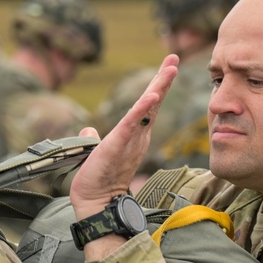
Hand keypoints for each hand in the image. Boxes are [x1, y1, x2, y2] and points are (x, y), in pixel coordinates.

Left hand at [70, 54, 179, 221]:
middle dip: (163, 80)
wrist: (94, 203)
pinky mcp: (117, 146)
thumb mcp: (97, 151)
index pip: (147, 106)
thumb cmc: (97, 180)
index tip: (169, 65)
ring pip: (146, 110)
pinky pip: (131, 124)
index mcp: (134, 136)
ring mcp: (130, 141)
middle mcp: (137, 137)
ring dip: (157, 89)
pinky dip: (141, 110)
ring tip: (169, 70)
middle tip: (174, 59)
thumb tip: (88, 128)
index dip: (158, 85)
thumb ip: (95, 138)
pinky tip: (150, 96)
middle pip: (153, 103)